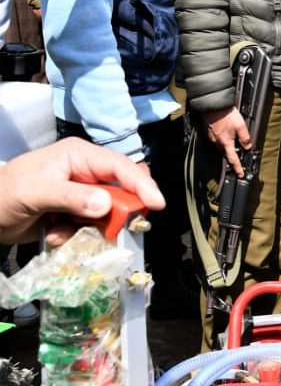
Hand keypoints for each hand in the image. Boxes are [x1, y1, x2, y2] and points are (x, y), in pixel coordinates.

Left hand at [0, 137, 165, 244]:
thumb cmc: (5, 195)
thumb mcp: (35, 193)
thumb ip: (71, 197)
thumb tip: (105, 205)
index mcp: (79, 156)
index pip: (120, 167)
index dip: (141, 185)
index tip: (155, 205)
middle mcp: (86, 172)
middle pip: (121, 190)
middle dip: (117, 212)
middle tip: (112, 228)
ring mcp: (82, 193)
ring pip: (108, 213)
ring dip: (90, 228)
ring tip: (62, 231)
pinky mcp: (76, 212)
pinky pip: (92, 226)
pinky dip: (76, 235)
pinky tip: (53, 233)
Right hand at [203, 107, 250, 176]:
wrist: (213, 106)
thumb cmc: (227, 115)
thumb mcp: (241, 126)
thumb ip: (245, 138)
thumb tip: (247, 147)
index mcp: (226, 142)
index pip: (233, 159)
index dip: (238, 168)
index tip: (240, 174)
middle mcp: (217, 142)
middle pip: (226, 151)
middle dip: (232, 150)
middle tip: (238, 145)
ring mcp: (211, 137)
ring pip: (221, 144)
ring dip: (227, 141)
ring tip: (231, 131)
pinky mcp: (208, 132)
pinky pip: (216, 138)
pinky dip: (221, 135)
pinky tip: (224, 128)